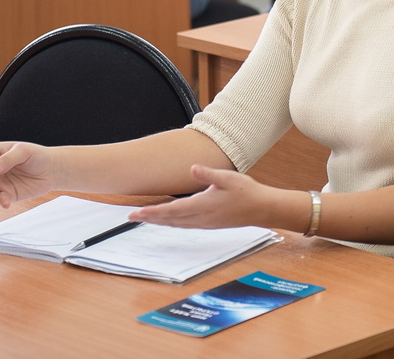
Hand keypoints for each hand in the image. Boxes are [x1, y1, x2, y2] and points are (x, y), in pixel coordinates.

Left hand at [129, 165, 298, 230]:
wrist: (262, 209)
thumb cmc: (247, 192)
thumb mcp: (228, 177)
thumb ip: (208, 174)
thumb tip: (192, 168)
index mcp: (202, 205)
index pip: (170, 210)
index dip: (151, 212)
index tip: (135, 213)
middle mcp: (200, 217)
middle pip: (169, 220)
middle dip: (149, 218)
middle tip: (131, 217)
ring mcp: (205, 222)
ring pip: (176, 224)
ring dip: (159, 221)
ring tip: (145, 218)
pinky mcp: (209, 224)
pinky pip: (185, 225)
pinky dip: (172, 223)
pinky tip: (169, 220)